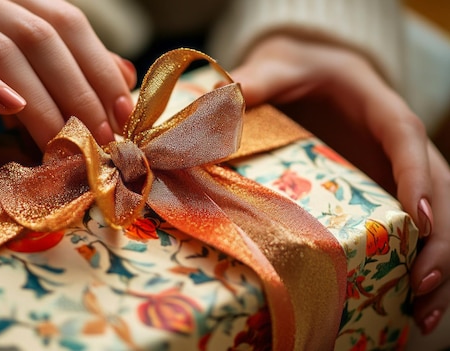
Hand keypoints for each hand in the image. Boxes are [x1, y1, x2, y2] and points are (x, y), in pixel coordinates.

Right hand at [0, 0, 136, 148]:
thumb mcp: (17, 53)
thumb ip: (67, 60)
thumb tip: (124, 75)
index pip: (65, 20)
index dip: (98, 64)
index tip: (123, 109)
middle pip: (37, 36)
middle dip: (76, 89)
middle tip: (99, 134)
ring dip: (39, 101)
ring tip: (63, 138)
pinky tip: (11, 110)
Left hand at [228, 34, 449, 333]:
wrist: (311, 76)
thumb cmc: (301, 72)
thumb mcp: (280, 68)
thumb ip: (258, 80)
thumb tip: (220, 102)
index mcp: (379, 109)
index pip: (406, 137)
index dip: (417, 177)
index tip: (420, 217)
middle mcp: (398, 146)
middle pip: (438, 188)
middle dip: (438, 238)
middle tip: (421, 282)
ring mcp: (395, 174)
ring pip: (436, 216)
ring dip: (436, 264)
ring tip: (424, 313)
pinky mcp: (382, 195)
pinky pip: (410, 230)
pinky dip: (414, 264)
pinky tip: (408, 307)